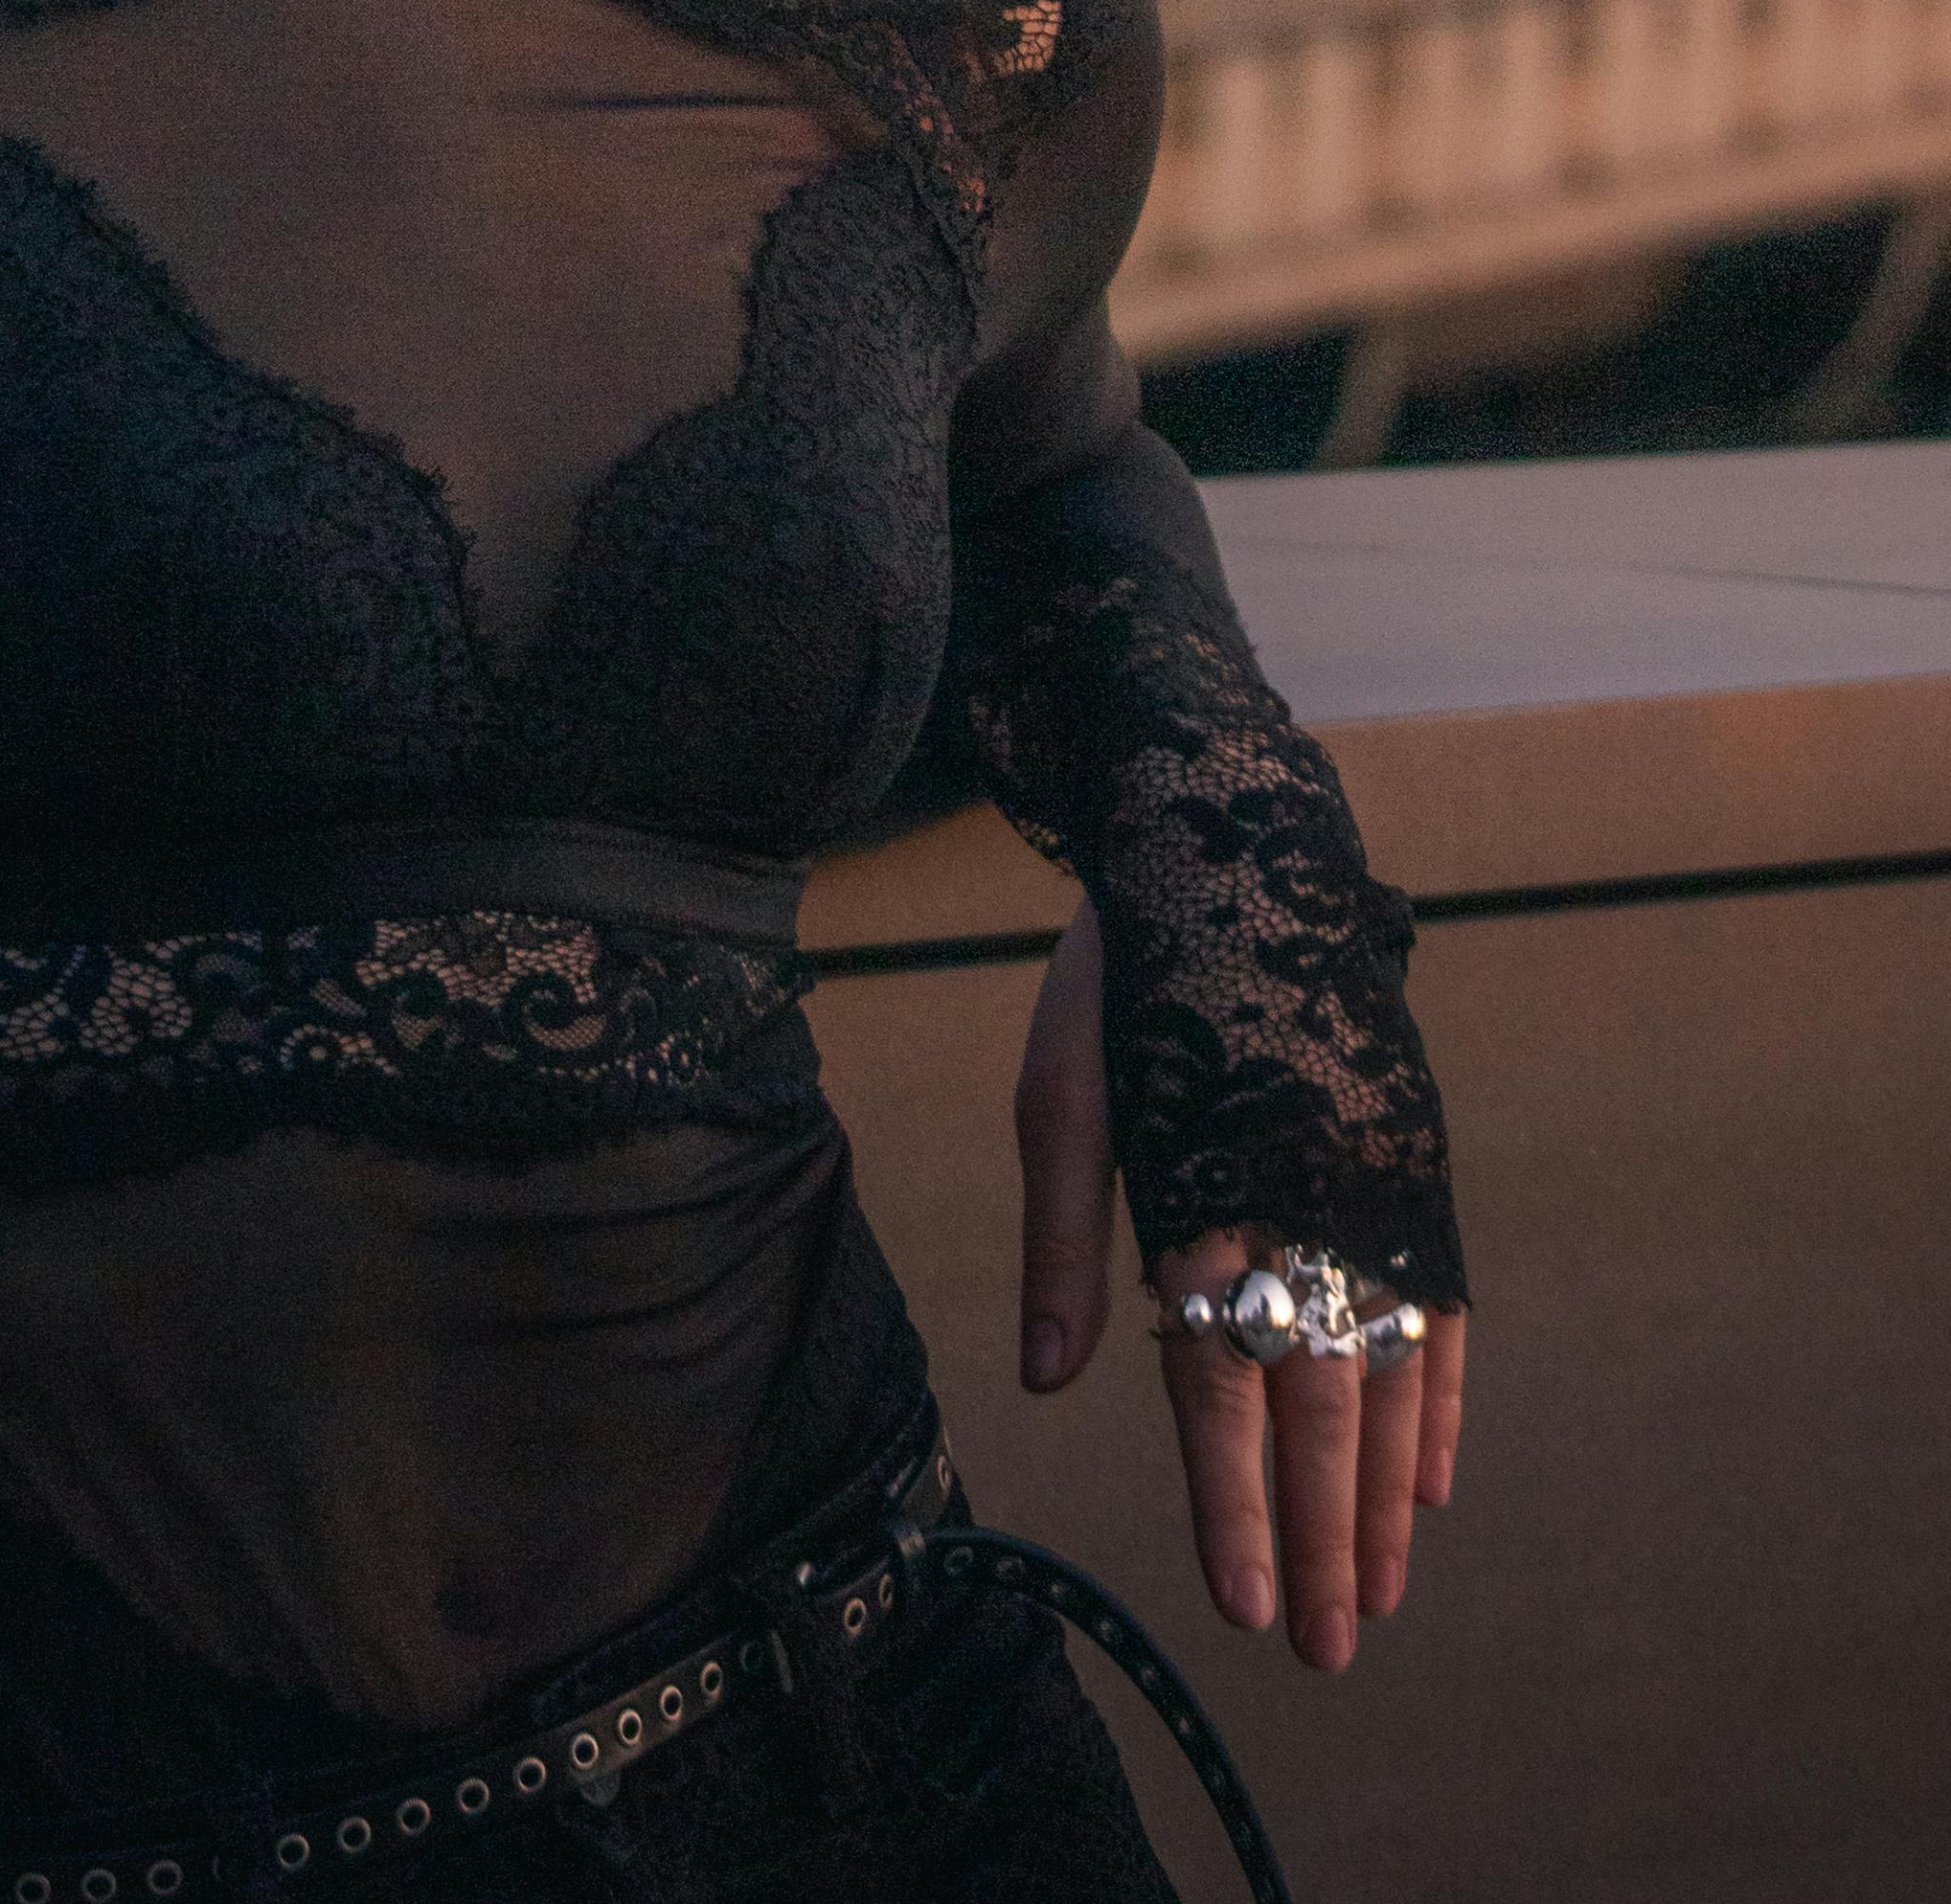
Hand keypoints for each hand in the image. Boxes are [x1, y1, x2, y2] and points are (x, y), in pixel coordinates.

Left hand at [1010, 902, 1467, 1673]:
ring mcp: (1375, 1188)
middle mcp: (1303, 1206)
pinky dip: (1441, 1403)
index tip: (1247, 1609)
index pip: (1219, 1389)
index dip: (1232, 1506)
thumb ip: (1064, 1243)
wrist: (1233, 842)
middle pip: (1317, 1408)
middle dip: (1322, 1539)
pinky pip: (1442, 1311)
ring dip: (1385, 1499)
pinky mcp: (1419, 1164)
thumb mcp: (1061, 1094)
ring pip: (1391, 1377)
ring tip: (1381, 1599)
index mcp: (1204, 1196)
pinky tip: (1430, 1482)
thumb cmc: (1123, 979)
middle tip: (1328, 1652)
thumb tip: (1052, 1383)